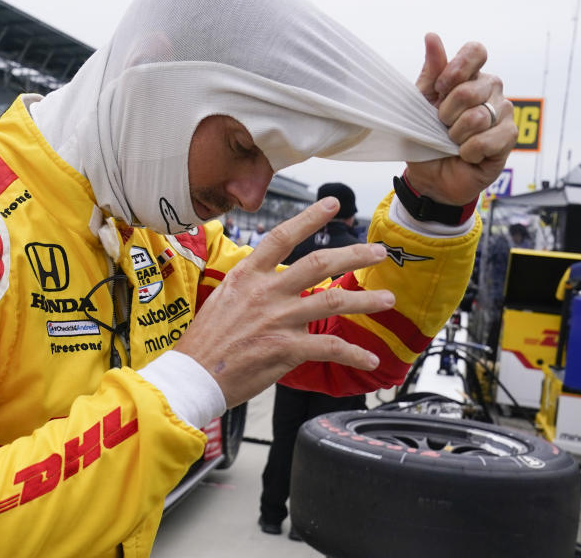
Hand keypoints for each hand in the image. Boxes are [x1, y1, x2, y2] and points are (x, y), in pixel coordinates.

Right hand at [174, 197, 393, 406]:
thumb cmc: (206, 341)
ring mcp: (278, 319)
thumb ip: (254, 285)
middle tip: (379, 252)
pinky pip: (329, 346)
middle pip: (319, 263)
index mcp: (247, 275)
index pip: (282, 236)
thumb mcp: (224, 298)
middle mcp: (265, 292)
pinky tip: (370, 357)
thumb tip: (277, 277)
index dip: (310, 218)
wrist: (193, 376)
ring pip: (332, 300)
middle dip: (354, 254)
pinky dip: (354, 352)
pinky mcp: (286, 348)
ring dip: (365, 299)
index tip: (332, 203)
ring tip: (387, 298)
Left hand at [407, 33, 517, 204]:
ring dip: (456, 136)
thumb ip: (430, 72)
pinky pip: (489, 139)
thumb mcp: (418, 104)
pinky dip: (469, 151)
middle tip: (442, 126)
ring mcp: (504, 112)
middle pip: (471, 88)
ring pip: (478, 117)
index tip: (440, 90)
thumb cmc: (425, 137)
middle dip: (447, 113)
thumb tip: (432, 36)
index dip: (456, 69)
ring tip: (453, 143)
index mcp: (469, 76)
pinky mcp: (510, 137)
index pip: (476, 51)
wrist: (430, 176)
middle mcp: (491, 89)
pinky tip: (466, 155)